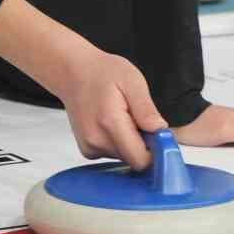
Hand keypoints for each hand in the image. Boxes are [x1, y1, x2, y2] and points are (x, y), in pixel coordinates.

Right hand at [0, 0, 165, 170]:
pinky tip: (113, 123)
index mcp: (110, 123)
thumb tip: (160, 131)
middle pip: (134, 160)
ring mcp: (90, 147)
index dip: (156, 151)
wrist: (73, 73)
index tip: (160, 135)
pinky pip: (113, 154)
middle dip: (144, 144)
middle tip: (140, 118)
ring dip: (131, 142)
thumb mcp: (132, 81)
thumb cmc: (102, 72)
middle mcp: (97, 140)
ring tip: (123, 116)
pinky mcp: (87, 150)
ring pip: (124, 158)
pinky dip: (119, 143)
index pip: (140, 159)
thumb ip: (146, 109)